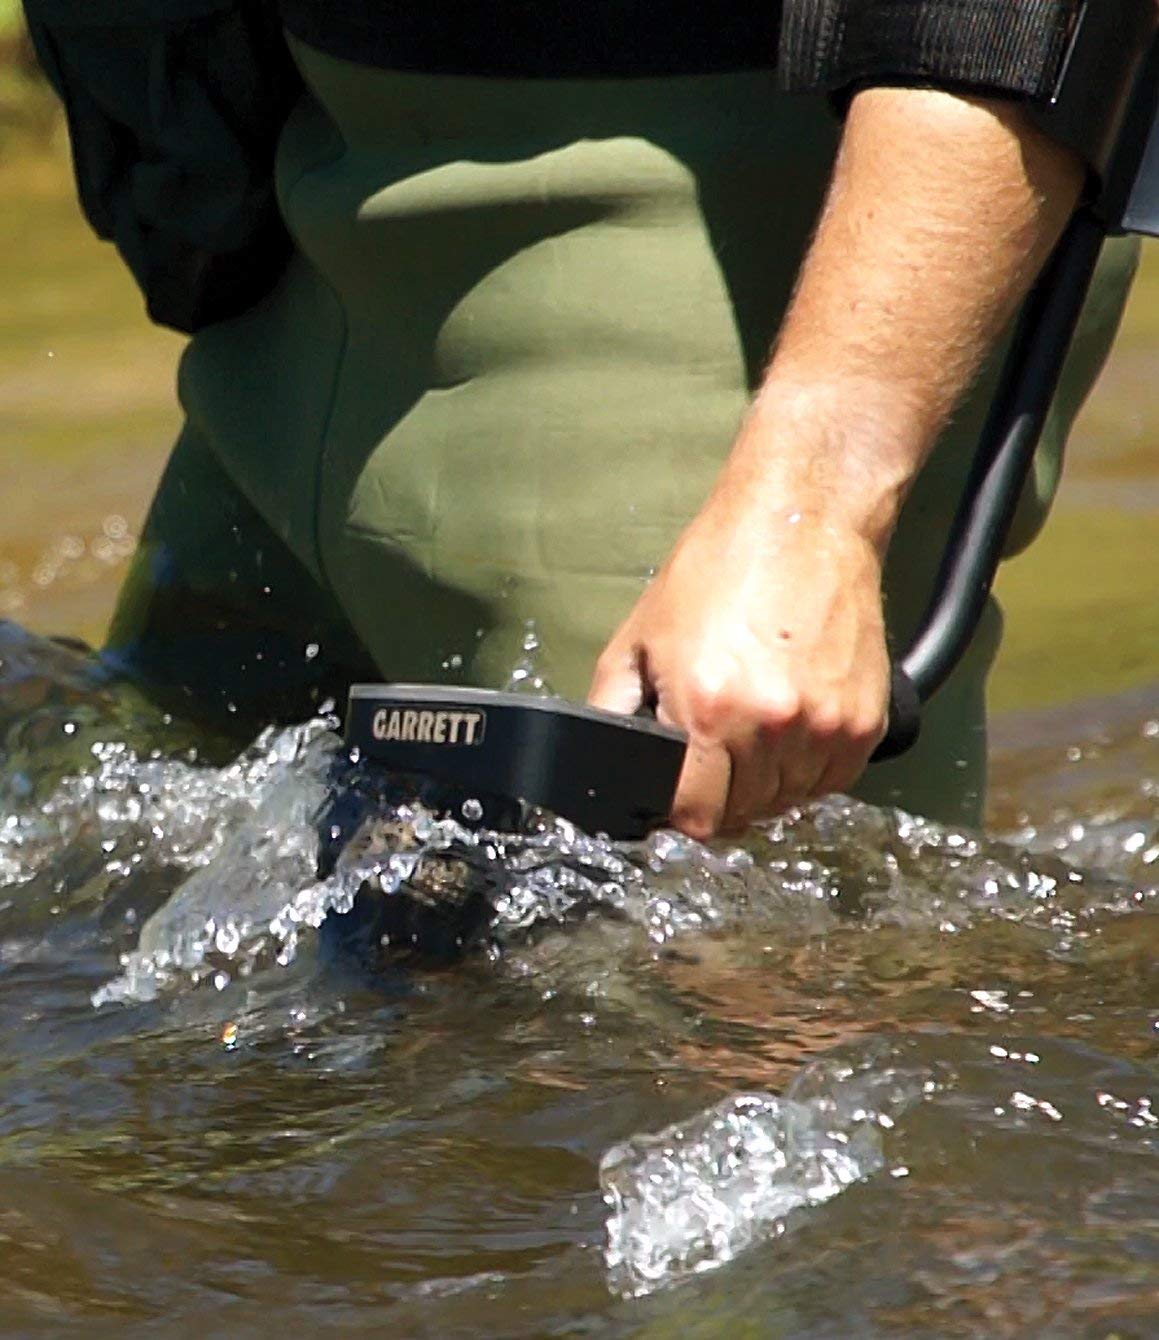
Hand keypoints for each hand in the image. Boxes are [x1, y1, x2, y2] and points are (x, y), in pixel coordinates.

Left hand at [588, 458, 890, 839]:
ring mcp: (826, 727)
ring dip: (764, 785)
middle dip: (718, 796)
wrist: (804, 521)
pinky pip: (830, 782)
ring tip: (751, 731)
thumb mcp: (640, 636)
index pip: (696, 817)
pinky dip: (806, 771)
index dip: (678, 815)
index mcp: (710, 708)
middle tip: (711, 754)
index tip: (676, 797)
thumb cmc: (719, 570)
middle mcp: (772, 725)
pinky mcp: (866, 722)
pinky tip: (788, 729)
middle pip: (742, 814)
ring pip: (787, 802)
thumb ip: (614, 707)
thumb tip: (607, 765)